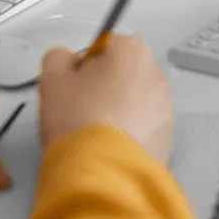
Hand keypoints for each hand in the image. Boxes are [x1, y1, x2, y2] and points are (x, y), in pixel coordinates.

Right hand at [39, 34, 172, 163]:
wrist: (101, 171)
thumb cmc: (79, 121)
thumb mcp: (52, 77)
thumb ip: (58, 58)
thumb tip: (64, 60)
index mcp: (131, 51)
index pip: (105, 46)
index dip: (84, 65)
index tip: (73, 82)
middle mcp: (154, 74)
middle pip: (122, 72)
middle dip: (103, 86)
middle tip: (80, 107)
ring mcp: (164, 106)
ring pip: (133, 100)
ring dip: (116, 110)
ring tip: (92, 130)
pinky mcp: (166, 135)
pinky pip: (142, 126)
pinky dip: (127, 132)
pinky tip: (106, 145)